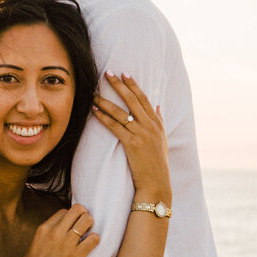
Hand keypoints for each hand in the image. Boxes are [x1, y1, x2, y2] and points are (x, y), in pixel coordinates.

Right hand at [16, 202, 99, 256]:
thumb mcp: (36, 243)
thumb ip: (49, 233)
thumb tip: (63, 229)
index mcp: (44, 228)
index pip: (64, 211)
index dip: (70, 218)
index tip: (72, 227)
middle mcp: (56, 232)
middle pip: (78, 209)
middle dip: (83, 215)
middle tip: (83, 227)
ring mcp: (66, 244)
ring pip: (87, 220)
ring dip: (90, 225)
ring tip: (87, 235)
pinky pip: (93, 239)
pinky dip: (95, 240)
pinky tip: (89, 246)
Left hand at [93, 72, 171, 207]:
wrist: (157, 183)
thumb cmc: (157, 163)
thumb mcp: (162, 140)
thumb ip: (160, 121)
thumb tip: (158, 106)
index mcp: (157, 124)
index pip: (144, 99)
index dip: (134, 85)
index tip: (125, 73)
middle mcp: (150, 126)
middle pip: (133, 100)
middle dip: (119, 85)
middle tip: (108, 73)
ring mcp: (142, 134)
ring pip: (121, 112)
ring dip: (106, 101)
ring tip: (94, 93)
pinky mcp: (132, 144)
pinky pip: (115, 127)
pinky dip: (104, 117)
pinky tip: (95, 111)